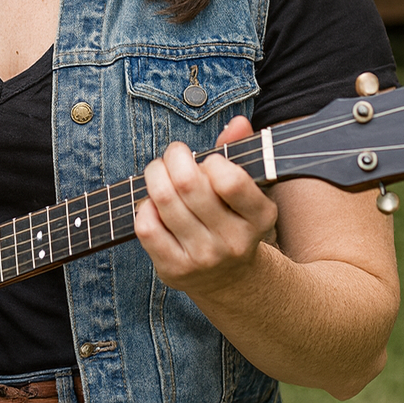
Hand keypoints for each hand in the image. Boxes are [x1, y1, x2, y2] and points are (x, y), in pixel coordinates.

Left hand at [134, 117, 277, 299]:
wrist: (231, 279)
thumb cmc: (232, 217)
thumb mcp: (246, 188)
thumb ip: (239, 150)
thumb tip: (237, 122)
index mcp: (259, 217)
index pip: (231, 181)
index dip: (211, 161)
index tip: (208, 162)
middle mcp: (233, 241)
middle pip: (187, 184)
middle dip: (173, 157)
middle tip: (173, 156)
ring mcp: (203, 259)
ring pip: (163, 201)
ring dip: (154, 175)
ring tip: (159, 172)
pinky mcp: (174, 270)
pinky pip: (146, 227)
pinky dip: (144, 205)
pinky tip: (153, 203)